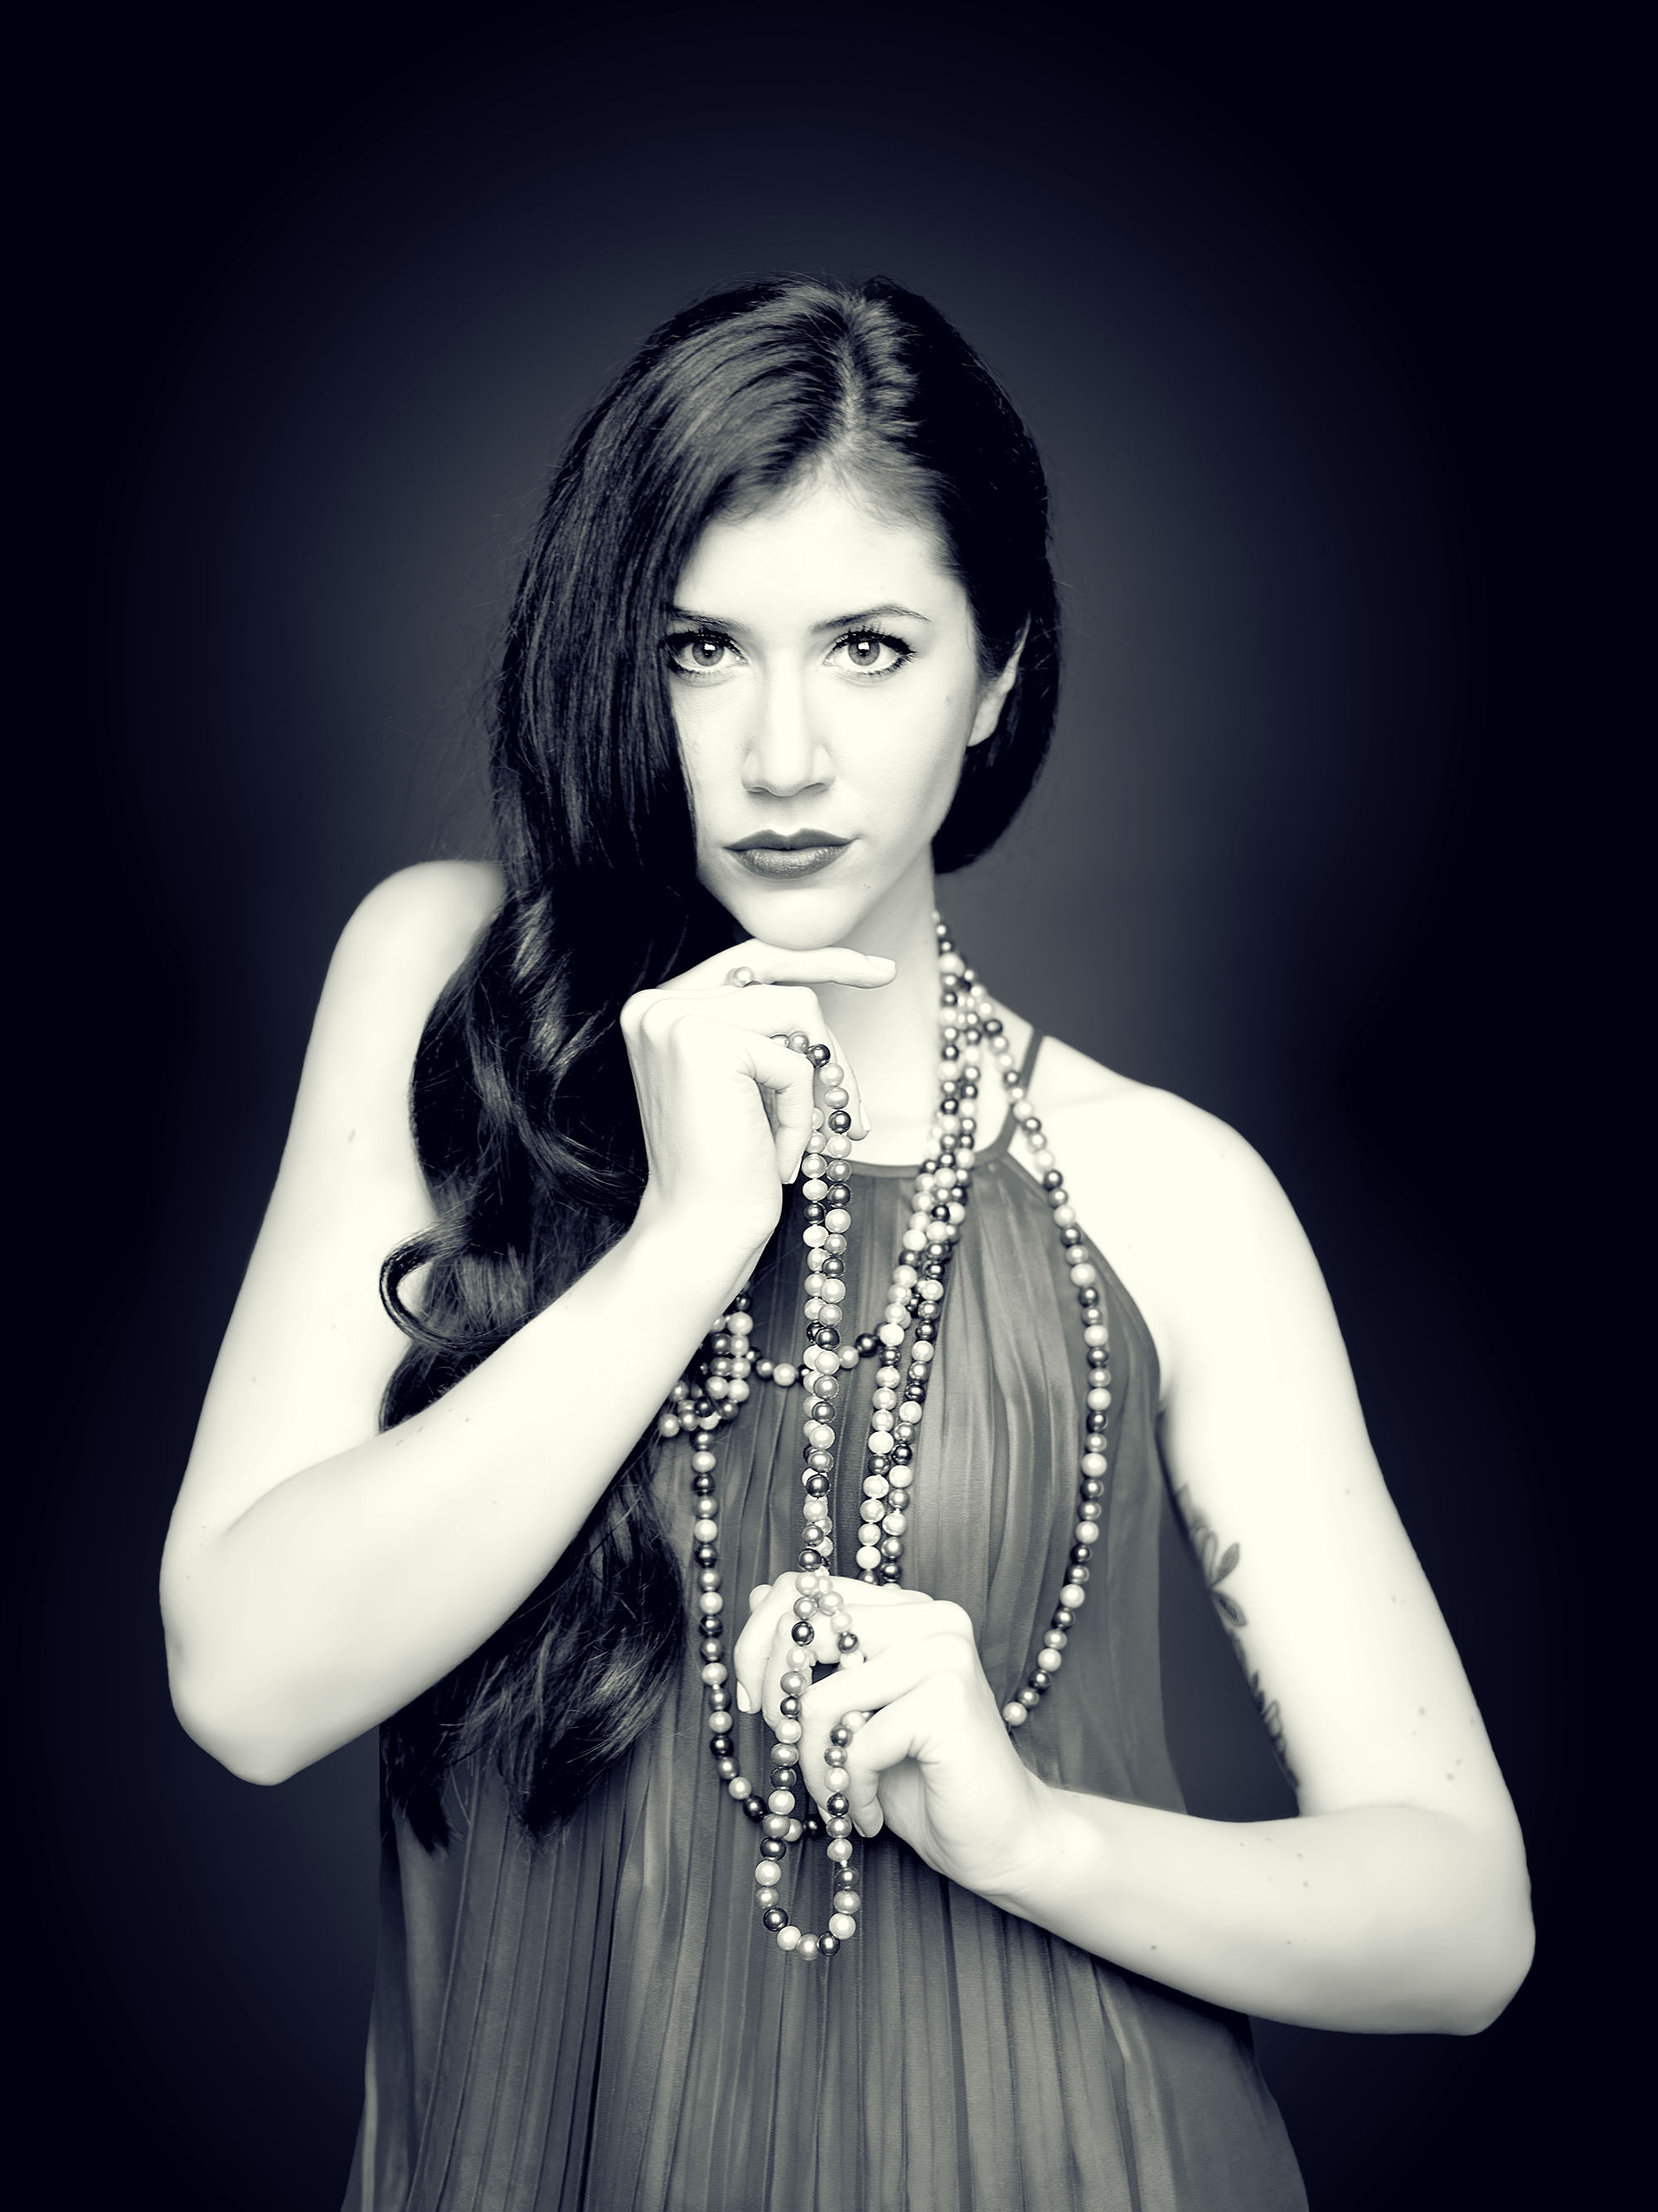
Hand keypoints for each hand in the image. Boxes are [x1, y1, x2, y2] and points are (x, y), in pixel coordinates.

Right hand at [620, 941, 893, 1264]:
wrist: (699, 1231)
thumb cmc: (727, 1170)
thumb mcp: (746, 1085)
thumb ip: (764, 1032)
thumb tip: (821, 989)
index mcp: (658, 1010)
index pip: (746, 962)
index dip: (809, 958)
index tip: (870, 966)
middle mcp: (656, 1005)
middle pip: (778, 979)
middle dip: (836, 979)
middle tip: (885, 974)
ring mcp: (674, 1019)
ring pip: (797, 1012)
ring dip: (824, 1078)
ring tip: (819, 1135)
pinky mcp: (704, 1044)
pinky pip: (796, 1062)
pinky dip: (805, 1114)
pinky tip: (782, 1158)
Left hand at [733, 1575, 1050, 1902]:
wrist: (1001, 1839)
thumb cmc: (922, 1778)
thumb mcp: (854, 1711)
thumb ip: (817, 1655)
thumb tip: (759, 1595)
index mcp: (905, 1609)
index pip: (802, 1590)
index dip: (757, 1646)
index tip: (752, 1705)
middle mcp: (930, 1616)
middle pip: (802, 1633)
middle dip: (778, 1706)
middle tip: (798, 1755)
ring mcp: (943, 1653)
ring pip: (819, 1698)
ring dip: (815, 1765)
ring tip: (839, 1797)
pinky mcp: (946, 1700)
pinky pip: (855, 1744)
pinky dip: (849, 1792)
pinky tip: (868, 1814)